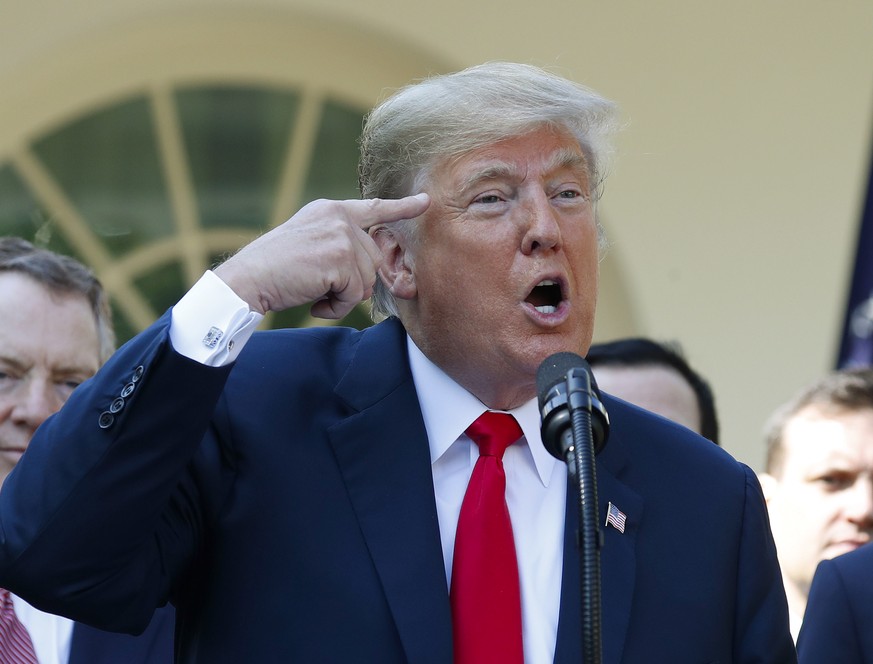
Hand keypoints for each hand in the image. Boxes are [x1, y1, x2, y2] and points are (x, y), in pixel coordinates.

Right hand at [213, 194, 429, 318]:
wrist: (247, 279)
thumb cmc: (273, 269)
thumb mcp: (309, 243)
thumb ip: (339, 244)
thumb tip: (369, 267)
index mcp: (331, 210)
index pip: (373, 207)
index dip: (402, 207)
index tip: (425, 201)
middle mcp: (339, 217)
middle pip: (372, 261)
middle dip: (352, 284)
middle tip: (321, 289)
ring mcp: (341, 236)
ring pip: (366, 281)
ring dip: (342, 297)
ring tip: (314, 293)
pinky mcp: (340, 258)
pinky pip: (354, 295)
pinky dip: (336, 307)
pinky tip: (314, 302)